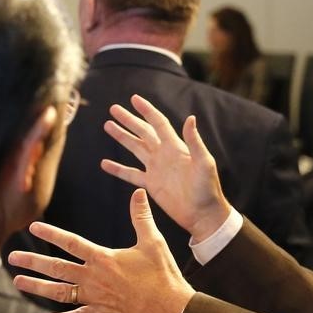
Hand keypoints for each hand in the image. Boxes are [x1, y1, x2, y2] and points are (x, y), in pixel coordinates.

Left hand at [8, 189, 194, 312]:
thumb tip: (138, 193)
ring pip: (58, 292)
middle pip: (57, 268)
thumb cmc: (162, 274)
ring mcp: (94, 298)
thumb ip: (141, 216)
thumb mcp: (153, 241)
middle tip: (13, 257)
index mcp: (104, 258)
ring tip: (18, 281)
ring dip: (37, 286)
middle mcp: (93, 278)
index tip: (33, 228)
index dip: (51, 234)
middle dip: (33, 261)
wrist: (170, 309)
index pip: (71, 243)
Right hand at [101, 94, 231, 241]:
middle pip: (143, 132)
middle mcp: (164, 154)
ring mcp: (156, 169)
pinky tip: (105, 163)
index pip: (158, 123)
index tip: (134, 99)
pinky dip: (118, 169)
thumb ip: (194, 141)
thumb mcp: (204, 163)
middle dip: (128, 120)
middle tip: (113, 108)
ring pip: (135, 148)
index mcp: (176, 147)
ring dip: (122, 137)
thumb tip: (190, 118)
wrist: (203, 213)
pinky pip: (131, 174)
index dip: (146, 110)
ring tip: (108, 125)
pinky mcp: (151, 185)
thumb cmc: (207, 188)